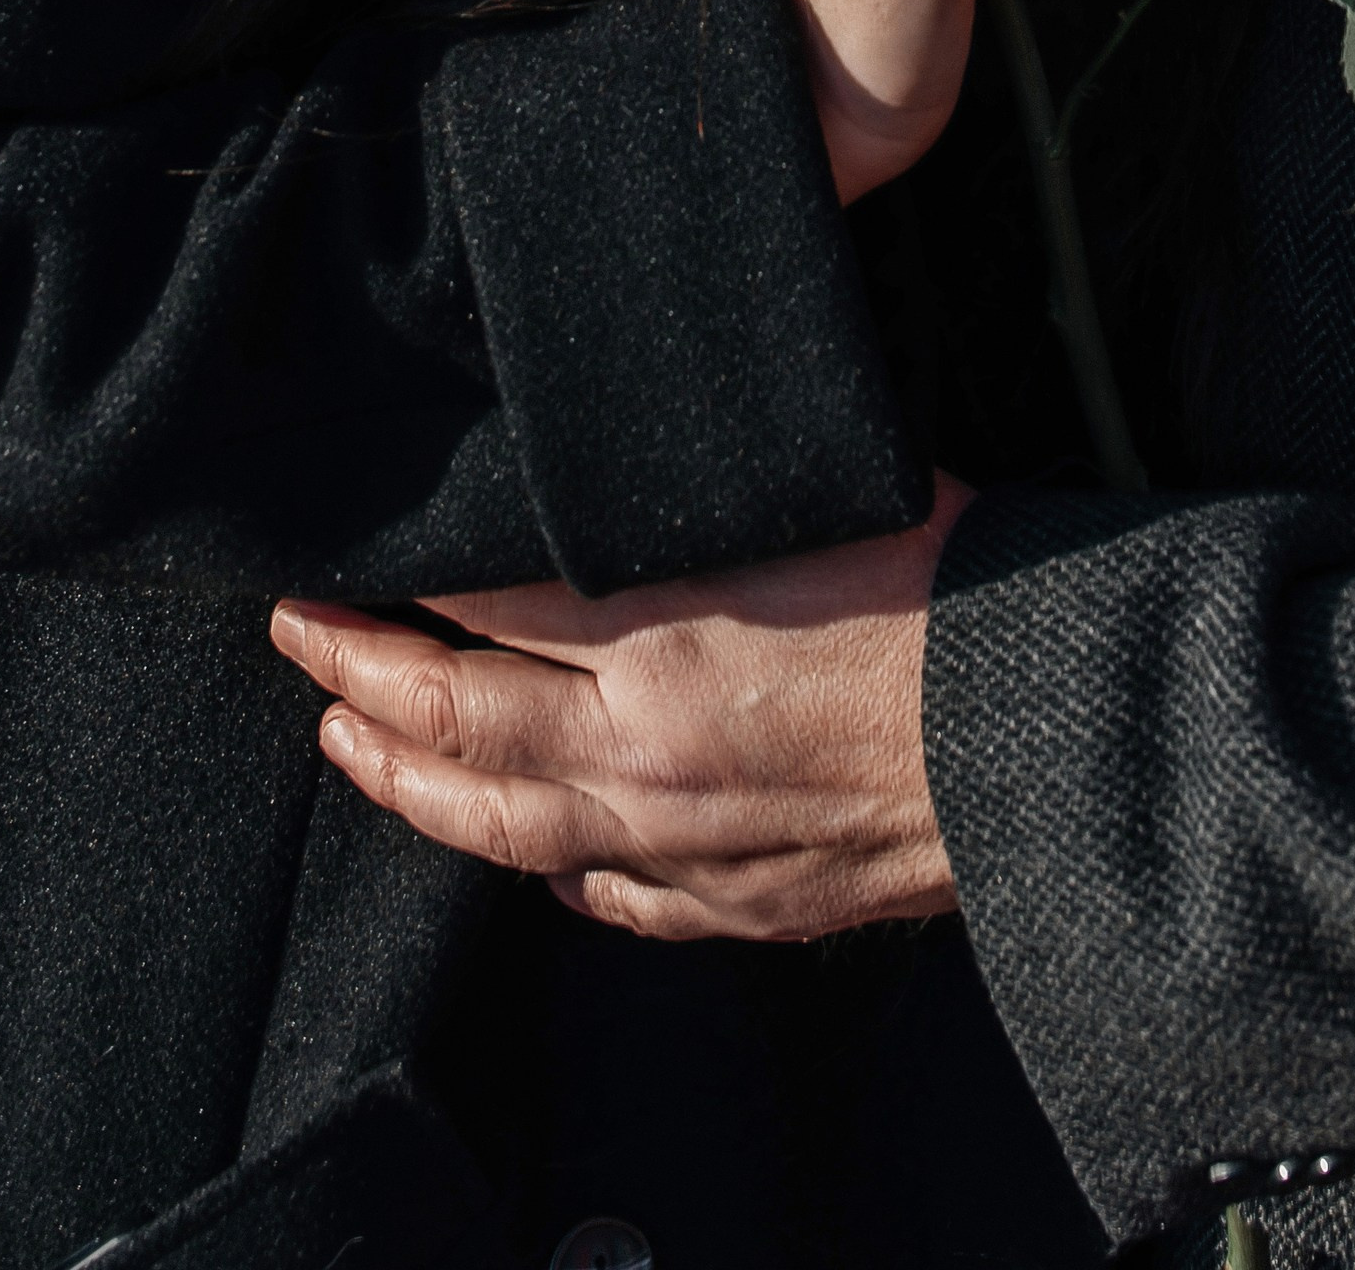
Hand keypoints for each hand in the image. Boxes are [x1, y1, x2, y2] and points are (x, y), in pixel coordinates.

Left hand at [270, 481, 968, 941]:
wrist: (1051, 742)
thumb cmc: (959, 590)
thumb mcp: (814, 488)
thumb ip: (703, 491)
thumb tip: (632, 448)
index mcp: (660, 635)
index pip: (481, 607)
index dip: (399, 589)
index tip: (341, 565)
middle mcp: (645, 750)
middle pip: (456, 722)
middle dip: (359, 681)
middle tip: (303, 643)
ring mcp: (682, 843)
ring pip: (503, 827)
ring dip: (411, 785)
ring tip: (353, 748)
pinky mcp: (738, 905)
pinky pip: (607, 899)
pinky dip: (548, 872)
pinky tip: (525, 855)